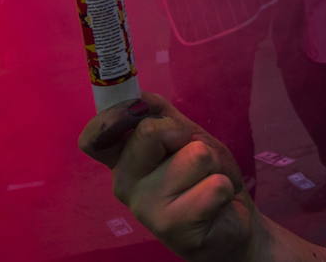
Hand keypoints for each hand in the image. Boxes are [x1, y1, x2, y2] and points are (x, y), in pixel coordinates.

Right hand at [80, 94, 255, 261]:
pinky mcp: (173, 228)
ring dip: (213, 164)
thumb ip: (160, 113)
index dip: (111, 117)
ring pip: (194, 156)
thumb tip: (138, 96)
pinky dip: (224, 187)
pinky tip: (216, 204)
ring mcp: (145, 209)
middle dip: (186, 135)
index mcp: (122, 159)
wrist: (231, 217)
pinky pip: (214, 185)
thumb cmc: (203, 173)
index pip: (93, 137)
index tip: (137, 110)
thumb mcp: (184, 134)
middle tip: (194, 158)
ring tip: (207, 183)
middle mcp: (125, 184)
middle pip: (150, 131)